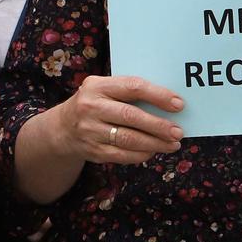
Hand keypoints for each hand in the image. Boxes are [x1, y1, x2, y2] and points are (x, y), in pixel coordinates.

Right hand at [53, 75, 184, 165]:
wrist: (62, 128)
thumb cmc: (95, 104)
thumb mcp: (104, 90)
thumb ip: (128, 93)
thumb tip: (169, 104)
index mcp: (97, 86)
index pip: (132, 87)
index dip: (158, 96)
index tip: (179, 105)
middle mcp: (91, 107)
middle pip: (131, 116)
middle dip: (159, 125)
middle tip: (178, 132)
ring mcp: (90, 130)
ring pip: (129, 139)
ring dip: (155, 143)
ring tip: (173, 144)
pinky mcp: (93, 150)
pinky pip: (123, 155)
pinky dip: (142, 154)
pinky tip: (153, 151)